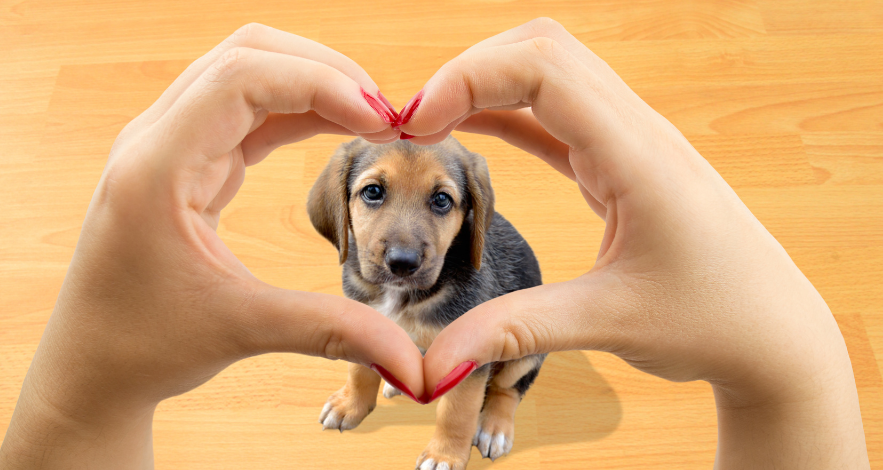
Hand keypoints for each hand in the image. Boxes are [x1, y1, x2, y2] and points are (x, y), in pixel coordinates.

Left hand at [0, 24, 422, 468]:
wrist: (92, 366)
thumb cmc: (144, 346)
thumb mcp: (242, 330)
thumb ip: (331, 330)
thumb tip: (412, 362)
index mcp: (157, 166)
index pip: (242, 78)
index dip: (321, 85)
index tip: (381, 121)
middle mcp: (156, 140)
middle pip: (246, 55)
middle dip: (323, 72)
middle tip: (386, 114)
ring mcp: (168, 145)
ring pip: (247, 75)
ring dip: (312, 86)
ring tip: (372, 120)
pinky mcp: (185, 162)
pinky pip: (246, 111)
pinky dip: (296, 112)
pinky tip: (336, 130)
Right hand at [398, 18, 869, 467]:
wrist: (771, 333)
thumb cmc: (712, 323)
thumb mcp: (609, 323)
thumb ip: (515, 331)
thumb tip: (430, 365)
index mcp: (638, 156)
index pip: (544, 69)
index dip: (468, 77)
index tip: (415, 123)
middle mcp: (637, 133)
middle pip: (542, 50)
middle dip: (468, 70)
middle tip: (412, 121)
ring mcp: (631, 143)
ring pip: (550, 73)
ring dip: (486, 84)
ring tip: (429, 122)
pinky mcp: (622, 165)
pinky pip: (556, 116)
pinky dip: (507, 112)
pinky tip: (470, 129)